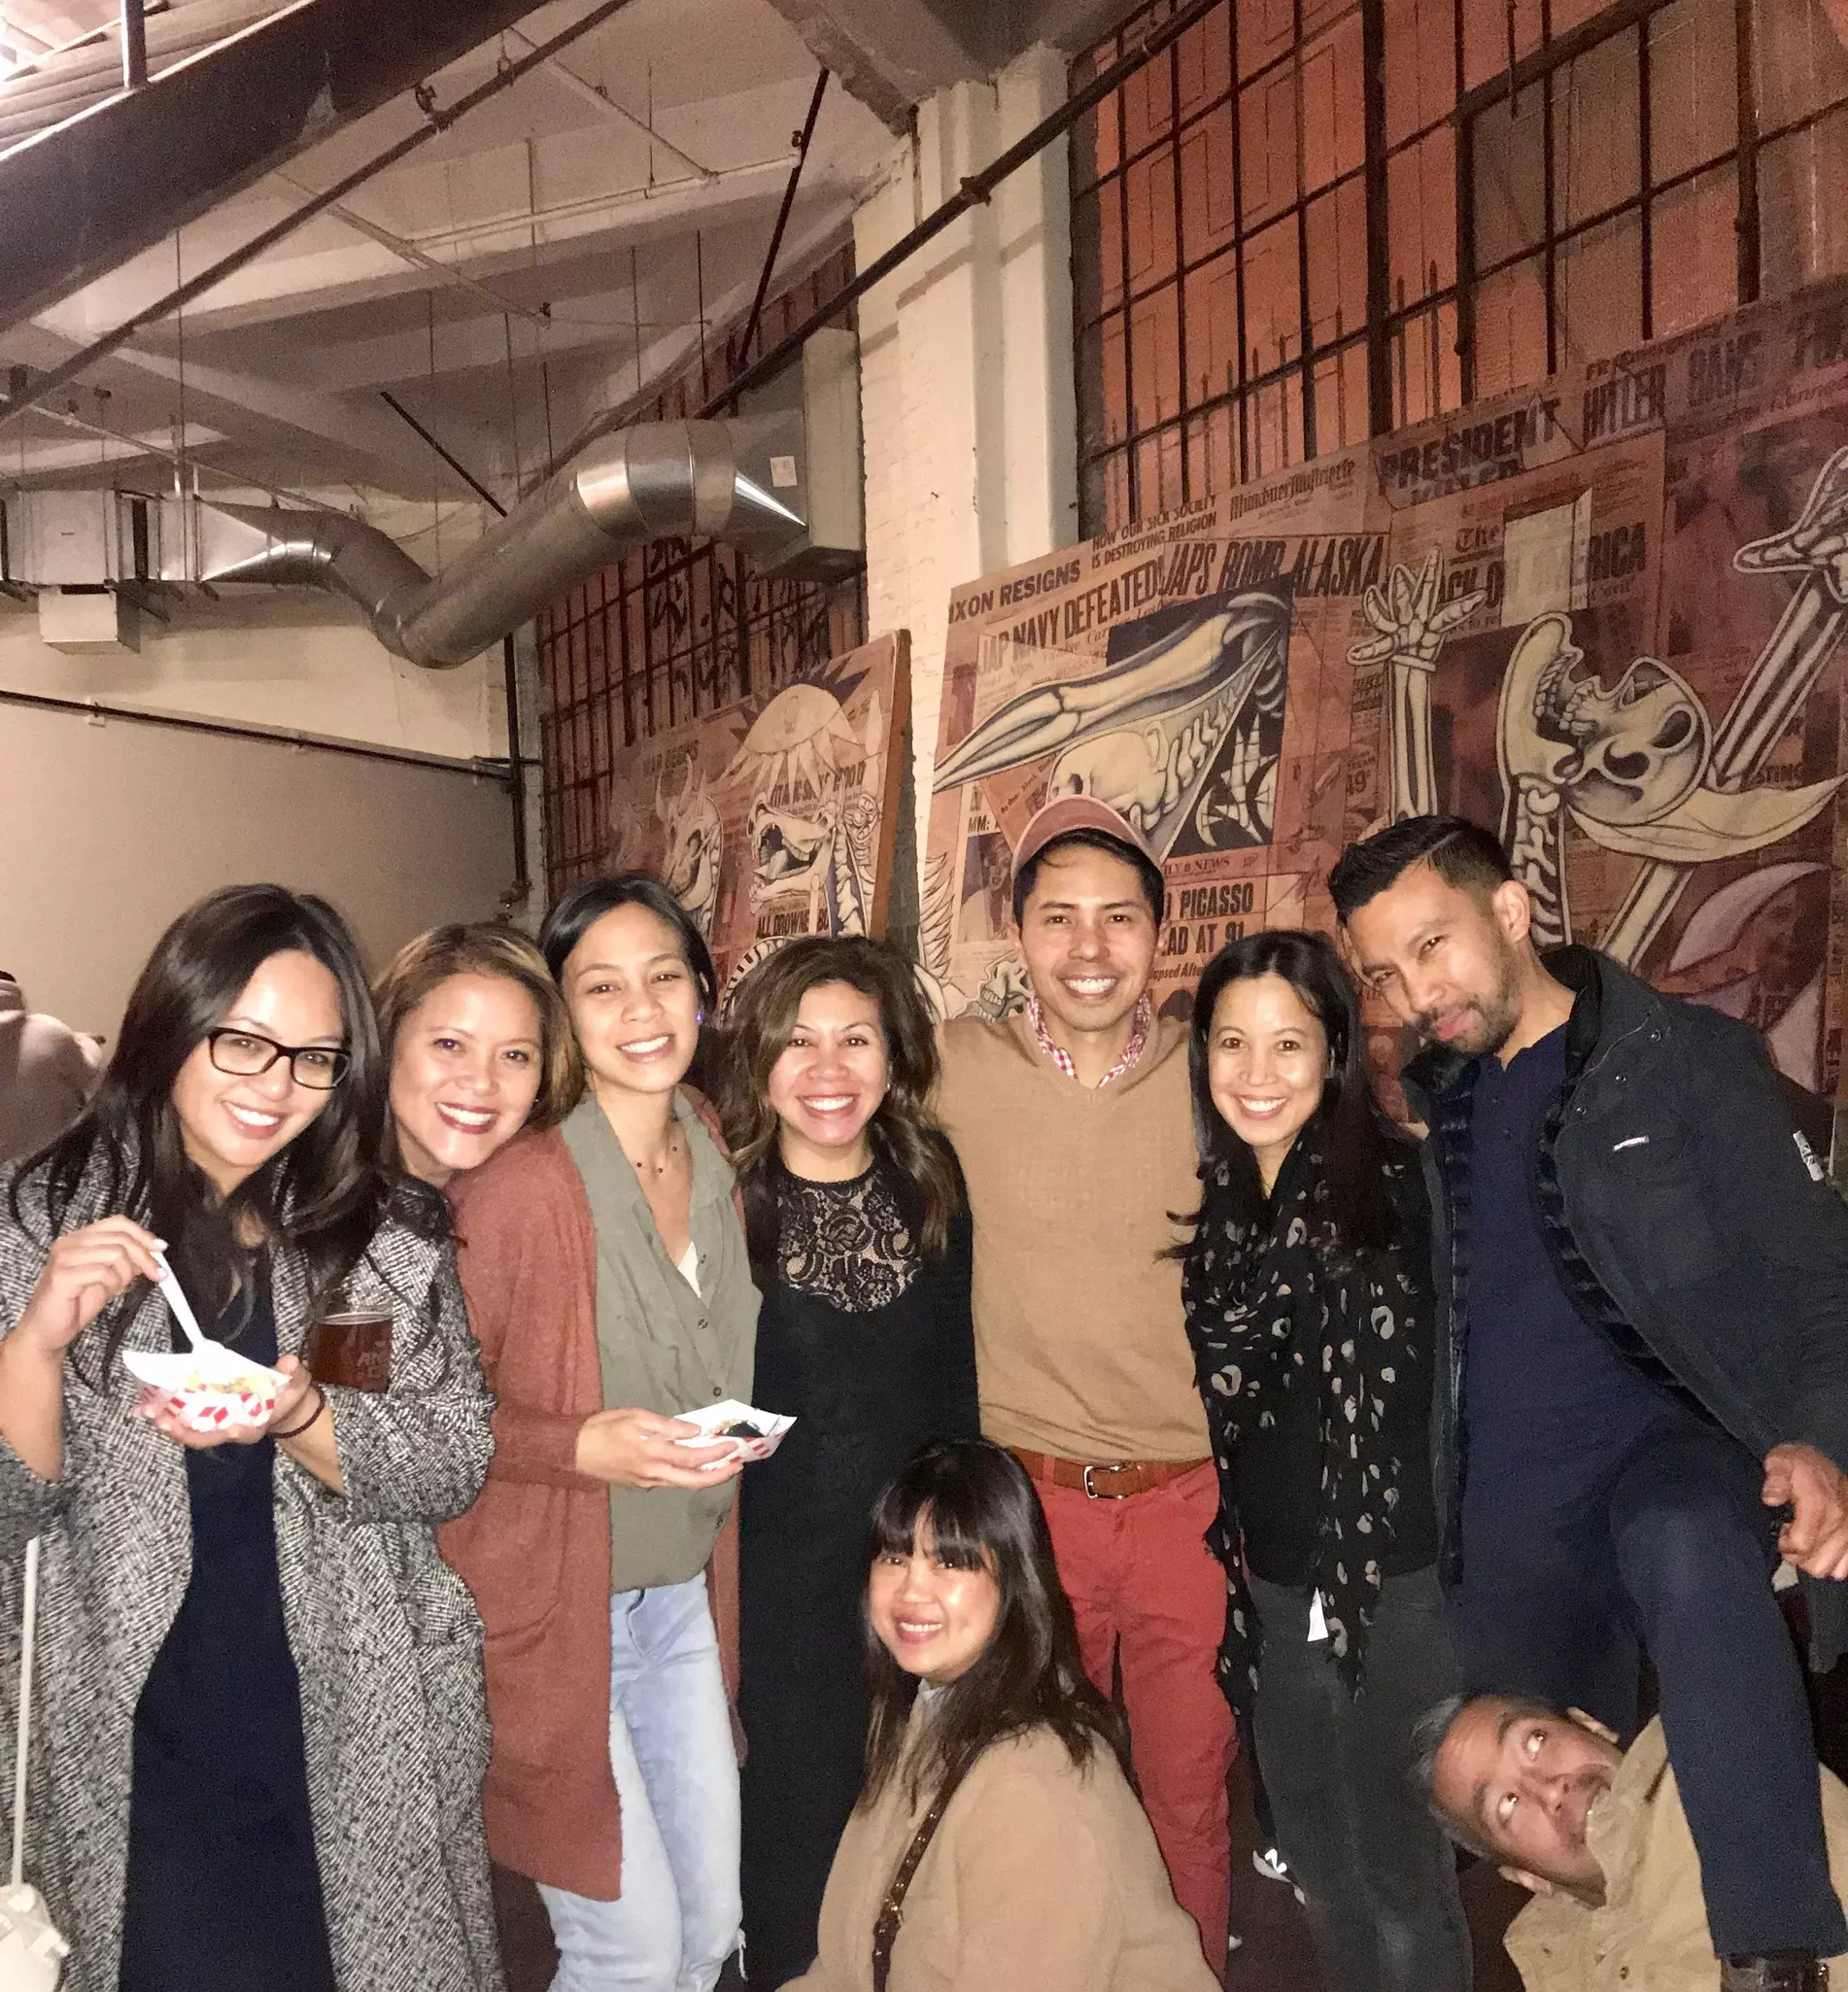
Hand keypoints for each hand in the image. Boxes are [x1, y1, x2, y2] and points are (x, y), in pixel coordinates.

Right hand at [12, 1217, 164, 1359]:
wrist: (48, 1329)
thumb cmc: (76, 1302)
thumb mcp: (109, 1276)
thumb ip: (126, 1261)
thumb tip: (153, 1251)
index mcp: (80, 1237)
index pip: (118, 1223)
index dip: (143, 1234)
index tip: (160, 1248)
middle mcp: (69, 1242)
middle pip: (121, 1238)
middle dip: (145, 1257)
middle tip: (157, 1274)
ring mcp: (64, 1257)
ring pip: (115, 1254)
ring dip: (126, 1274)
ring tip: (117, 1288)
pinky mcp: (62, 1276)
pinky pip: (103, 1273)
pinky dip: (113, 1284)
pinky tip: (108, 1292)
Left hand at [137, 1353, 317, 1451]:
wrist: (281, 1404)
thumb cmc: (288, 1394)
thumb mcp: (296, 1383)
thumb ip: (292, 1375)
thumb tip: (290, 1363)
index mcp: (255, 1425)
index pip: (243, 1432)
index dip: (235, 1432)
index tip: (231, 1429)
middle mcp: (230, 1430)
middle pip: (204, 1437)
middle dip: (182, 1430)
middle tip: (163, 1420)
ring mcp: (215, 1425)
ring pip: (188, 1429)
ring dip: (167, 1421)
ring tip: (146, 1411)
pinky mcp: (205, 1416)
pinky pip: (183, 1418)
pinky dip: (166, 1412)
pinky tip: (148, 1404)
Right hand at [575, 1407, 741, 1489]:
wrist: (574, 1451)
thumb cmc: (604, 1428)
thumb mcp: (636, 1417)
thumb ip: (666, 1426)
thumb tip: (694, 1431)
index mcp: (654, 1454)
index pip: (693, 1458)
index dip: (716, 1454)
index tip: (733, 1446)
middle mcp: (653, 1474)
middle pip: (693, 1481)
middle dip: (719, 1475)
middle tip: (737, 1465)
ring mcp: (646, 1483)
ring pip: (682, 1484)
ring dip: (704, 1477)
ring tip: (722, 1466)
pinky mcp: (639, 1485)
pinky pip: (669, 1482)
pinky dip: (686, 1476)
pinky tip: (693, 1466)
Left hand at [1763, 1442, 1847, 1579]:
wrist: (1821, 1465)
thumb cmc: (1799, 1466)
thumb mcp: (1780, 1462)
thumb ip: (1775, 1479)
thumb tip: (1771, 1498)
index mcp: (1820, 1504)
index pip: (1802, 1544)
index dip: (1785, 1544)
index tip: (1780, 1533)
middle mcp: (1840, 1520)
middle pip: (1815, 1563)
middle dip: (1796, 1554)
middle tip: (1789, 1536)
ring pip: (1828, 1569)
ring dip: (1812, 1560)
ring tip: (1804, 1540)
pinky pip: (1844, 1568)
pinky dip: (1831, 1562)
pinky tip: (1819, 1546)